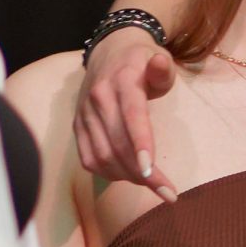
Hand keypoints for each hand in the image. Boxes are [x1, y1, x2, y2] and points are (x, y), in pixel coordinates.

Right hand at [74, 28, 178, 199]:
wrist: (108, 53)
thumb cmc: (141, 62)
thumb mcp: (159, 59)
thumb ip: (163, 69)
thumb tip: (159, 64)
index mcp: (122, 81)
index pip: (131, 116)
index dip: (140, 144)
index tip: (151, 170)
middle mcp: (98, 98)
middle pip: (118, 144)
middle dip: (143, 174)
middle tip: (168, 192)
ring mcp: (84, 114)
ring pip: (102, 156)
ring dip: (128, 176)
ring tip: (152, 184)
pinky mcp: (77, 127)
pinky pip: (89, 158)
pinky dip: (109, 173)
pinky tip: (129, 176)